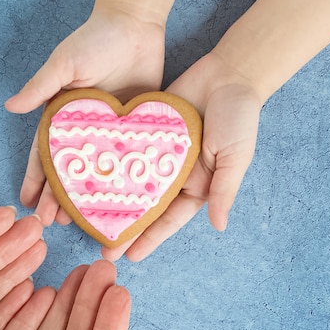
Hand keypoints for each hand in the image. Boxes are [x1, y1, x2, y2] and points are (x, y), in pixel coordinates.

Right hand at [5, 9, 165, 225]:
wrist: (135, 23)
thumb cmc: (95, 39)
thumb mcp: (64, 63)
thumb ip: (40, 87)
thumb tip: (10, 107)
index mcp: (61, 118)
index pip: (43, 155)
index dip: (35, 180)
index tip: (27, 204)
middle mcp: (82, 131)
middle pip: (67, 172)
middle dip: (57, 198)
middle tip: (50, 224)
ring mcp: (108, 135)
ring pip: (94, 174)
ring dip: (85, 198)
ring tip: (80, 222)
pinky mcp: (134, 132)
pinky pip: (125, 162)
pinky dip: (120, 183)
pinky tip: (118, 203)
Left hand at [102, 52, 262, 261]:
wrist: (228, 73)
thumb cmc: (239, 116)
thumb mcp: (235, 157)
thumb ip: (224, 190)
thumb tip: (219, 226)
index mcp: (195, 187)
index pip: (168, 220)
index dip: (150, 239)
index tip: (130, 256)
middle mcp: (173, 176)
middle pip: (145, 210)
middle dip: (126, 231)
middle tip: (103, 251)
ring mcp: (156, 156)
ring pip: (130, 186)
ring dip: (112, 204)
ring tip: (89, 224)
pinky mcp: (144, 134)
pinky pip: (124, 154)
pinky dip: (110, 168)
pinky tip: (90, 182)